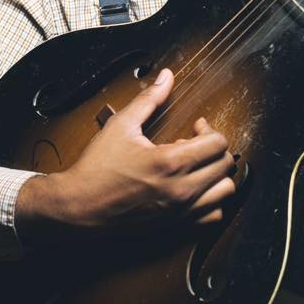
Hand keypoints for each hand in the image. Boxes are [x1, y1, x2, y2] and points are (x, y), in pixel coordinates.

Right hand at [16, 69, 236, 243]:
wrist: (78, 206)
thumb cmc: (97, 168)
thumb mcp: (122, 124)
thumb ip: (150, 99)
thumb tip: (167, 76)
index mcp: (170, 163)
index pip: (218, 144)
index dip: (210, 129)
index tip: (196, 127)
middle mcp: (180, 190)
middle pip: (226, 165)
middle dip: (215, 149)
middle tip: (194, 145)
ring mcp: (179, 212)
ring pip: (225, 192)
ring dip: (217, 174)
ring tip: (197, 166)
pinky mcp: (175, 226)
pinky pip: (213, 217)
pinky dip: (212, 200)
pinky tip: (194, 188)